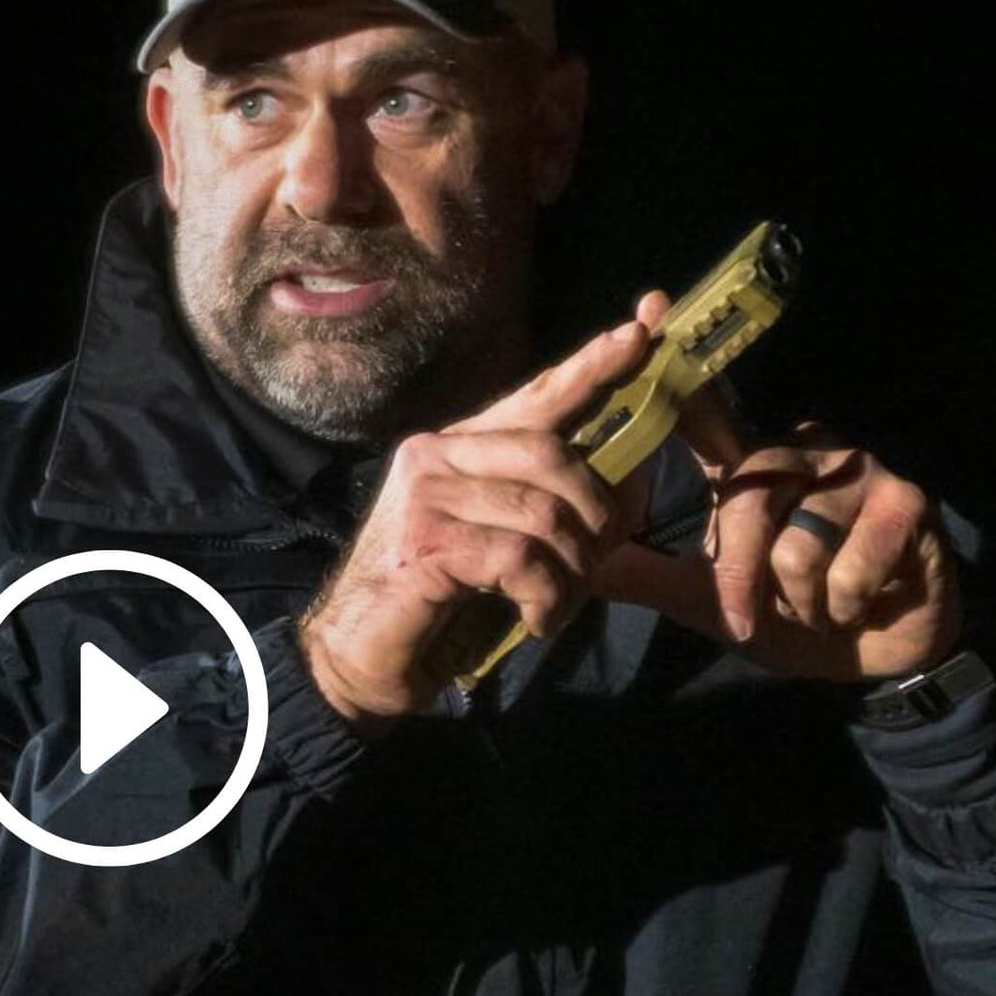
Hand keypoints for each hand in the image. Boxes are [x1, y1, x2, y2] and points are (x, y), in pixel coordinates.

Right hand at [298, 309, 656, 725]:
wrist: (354, 662)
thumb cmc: (432, 606)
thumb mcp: (493, 542)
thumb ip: (541, 504)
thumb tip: (628, 483)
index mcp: (451, 448)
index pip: (533, 398)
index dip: (590, 367)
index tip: (641, 334)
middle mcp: (432, 457)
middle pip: (551, 452)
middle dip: (597, 510)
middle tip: (600, 560)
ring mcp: (424, 496)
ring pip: (544, 511)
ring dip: (573, 570)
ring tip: (560, 605)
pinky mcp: (427, 542)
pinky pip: (521, 557)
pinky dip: (545, 597)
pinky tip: (536, 622)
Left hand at [593, 300, 961, 680]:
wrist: (874, 654)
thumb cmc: (787, 615)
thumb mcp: (704, 600)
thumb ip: (647, 575)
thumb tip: (581, 564)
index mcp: (752, 464)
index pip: (708, 413)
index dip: (678, 374)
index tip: (650, 308)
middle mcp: (803, 450)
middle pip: (746, 496)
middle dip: (739, 573)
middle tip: (749, 619)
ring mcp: (859, 469)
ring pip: (796, 544)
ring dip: (799, 598)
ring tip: (817, 604)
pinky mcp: (906, 502)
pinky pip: (849, 568)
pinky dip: (843, 604)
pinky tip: (859, 604)